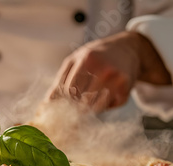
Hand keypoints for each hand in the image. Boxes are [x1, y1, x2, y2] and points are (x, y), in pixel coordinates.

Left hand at [47, 31, 170, 111]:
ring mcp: (117, 80)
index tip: (67, 99)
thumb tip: (46, 104)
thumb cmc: (94, 56)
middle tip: (78, 101)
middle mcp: (104, 70)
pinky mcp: (126, 90)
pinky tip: (104, 94)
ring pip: (95, 108)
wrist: (126, 49)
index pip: (70, 90)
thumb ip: (60, 81)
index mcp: (88, 60)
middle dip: (77, 105)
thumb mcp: (74, 61)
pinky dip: (103, 105)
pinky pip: (108, 107)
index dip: (66, 99)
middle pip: (82, 101)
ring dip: (89, 107)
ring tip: (91, 95)